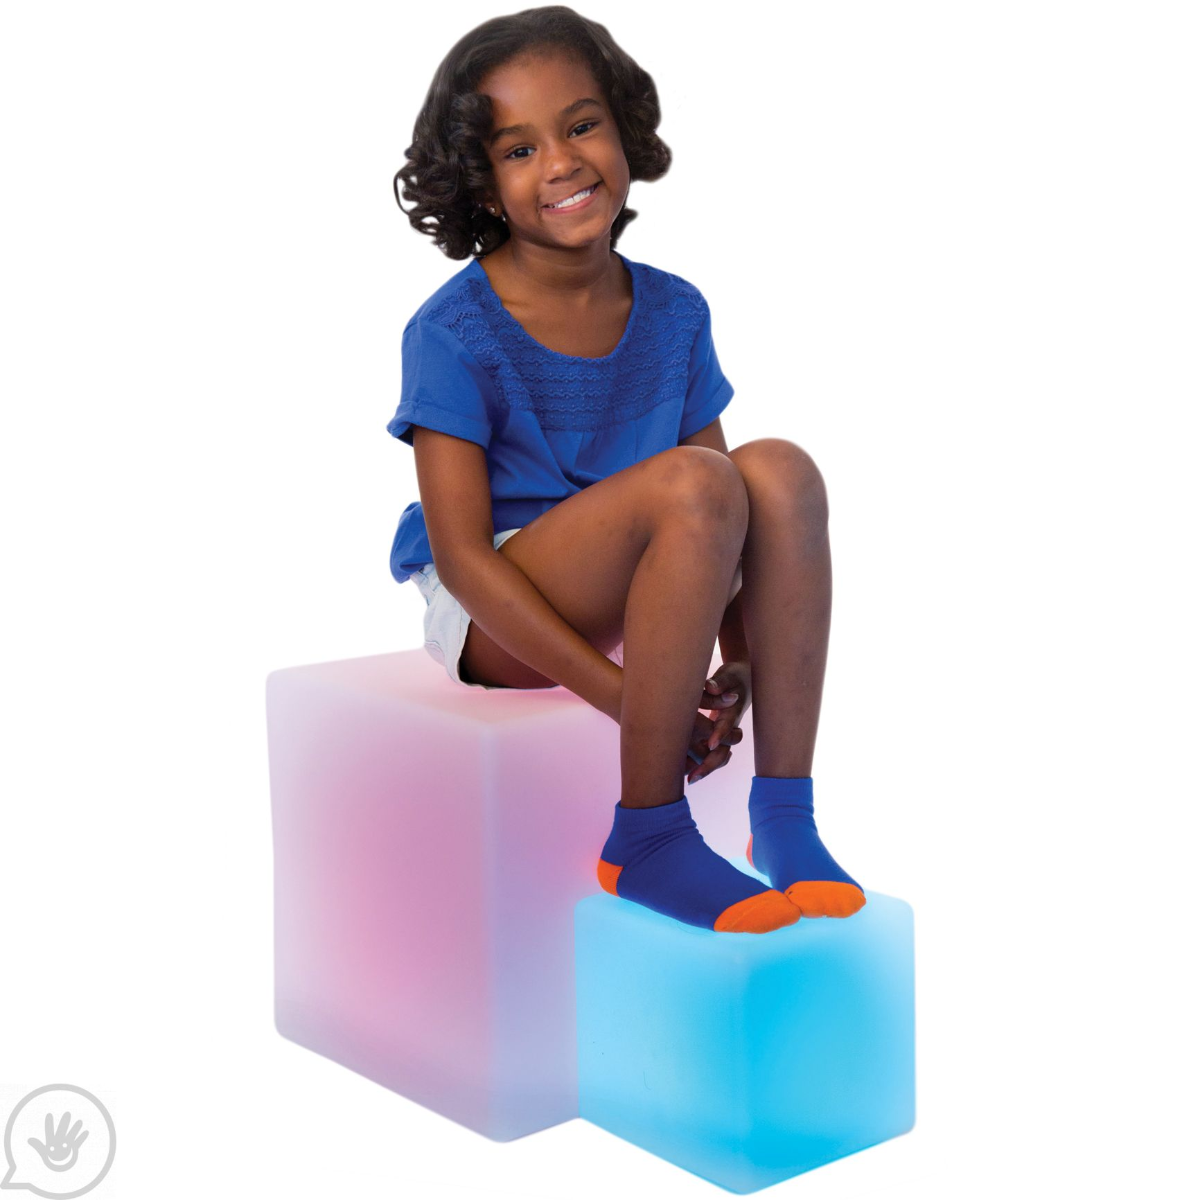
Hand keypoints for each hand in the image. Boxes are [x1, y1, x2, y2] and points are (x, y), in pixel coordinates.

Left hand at [684, 661, 750, 784]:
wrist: (745, 681)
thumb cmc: (733, 677)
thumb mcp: (727, 675)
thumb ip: (719, 682)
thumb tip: (709, 687)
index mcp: (733, 710)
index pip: (727, 724)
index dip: (720, 734)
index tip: (710, 745)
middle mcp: (730, 726)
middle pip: (724, 750)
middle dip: (710, 764)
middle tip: (693, 778)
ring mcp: (726, 733)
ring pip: (720, 755)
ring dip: (706, 767)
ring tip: (688, 780)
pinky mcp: (719, 735)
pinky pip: (713, 753)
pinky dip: (702, 762)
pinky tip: (686, 771)